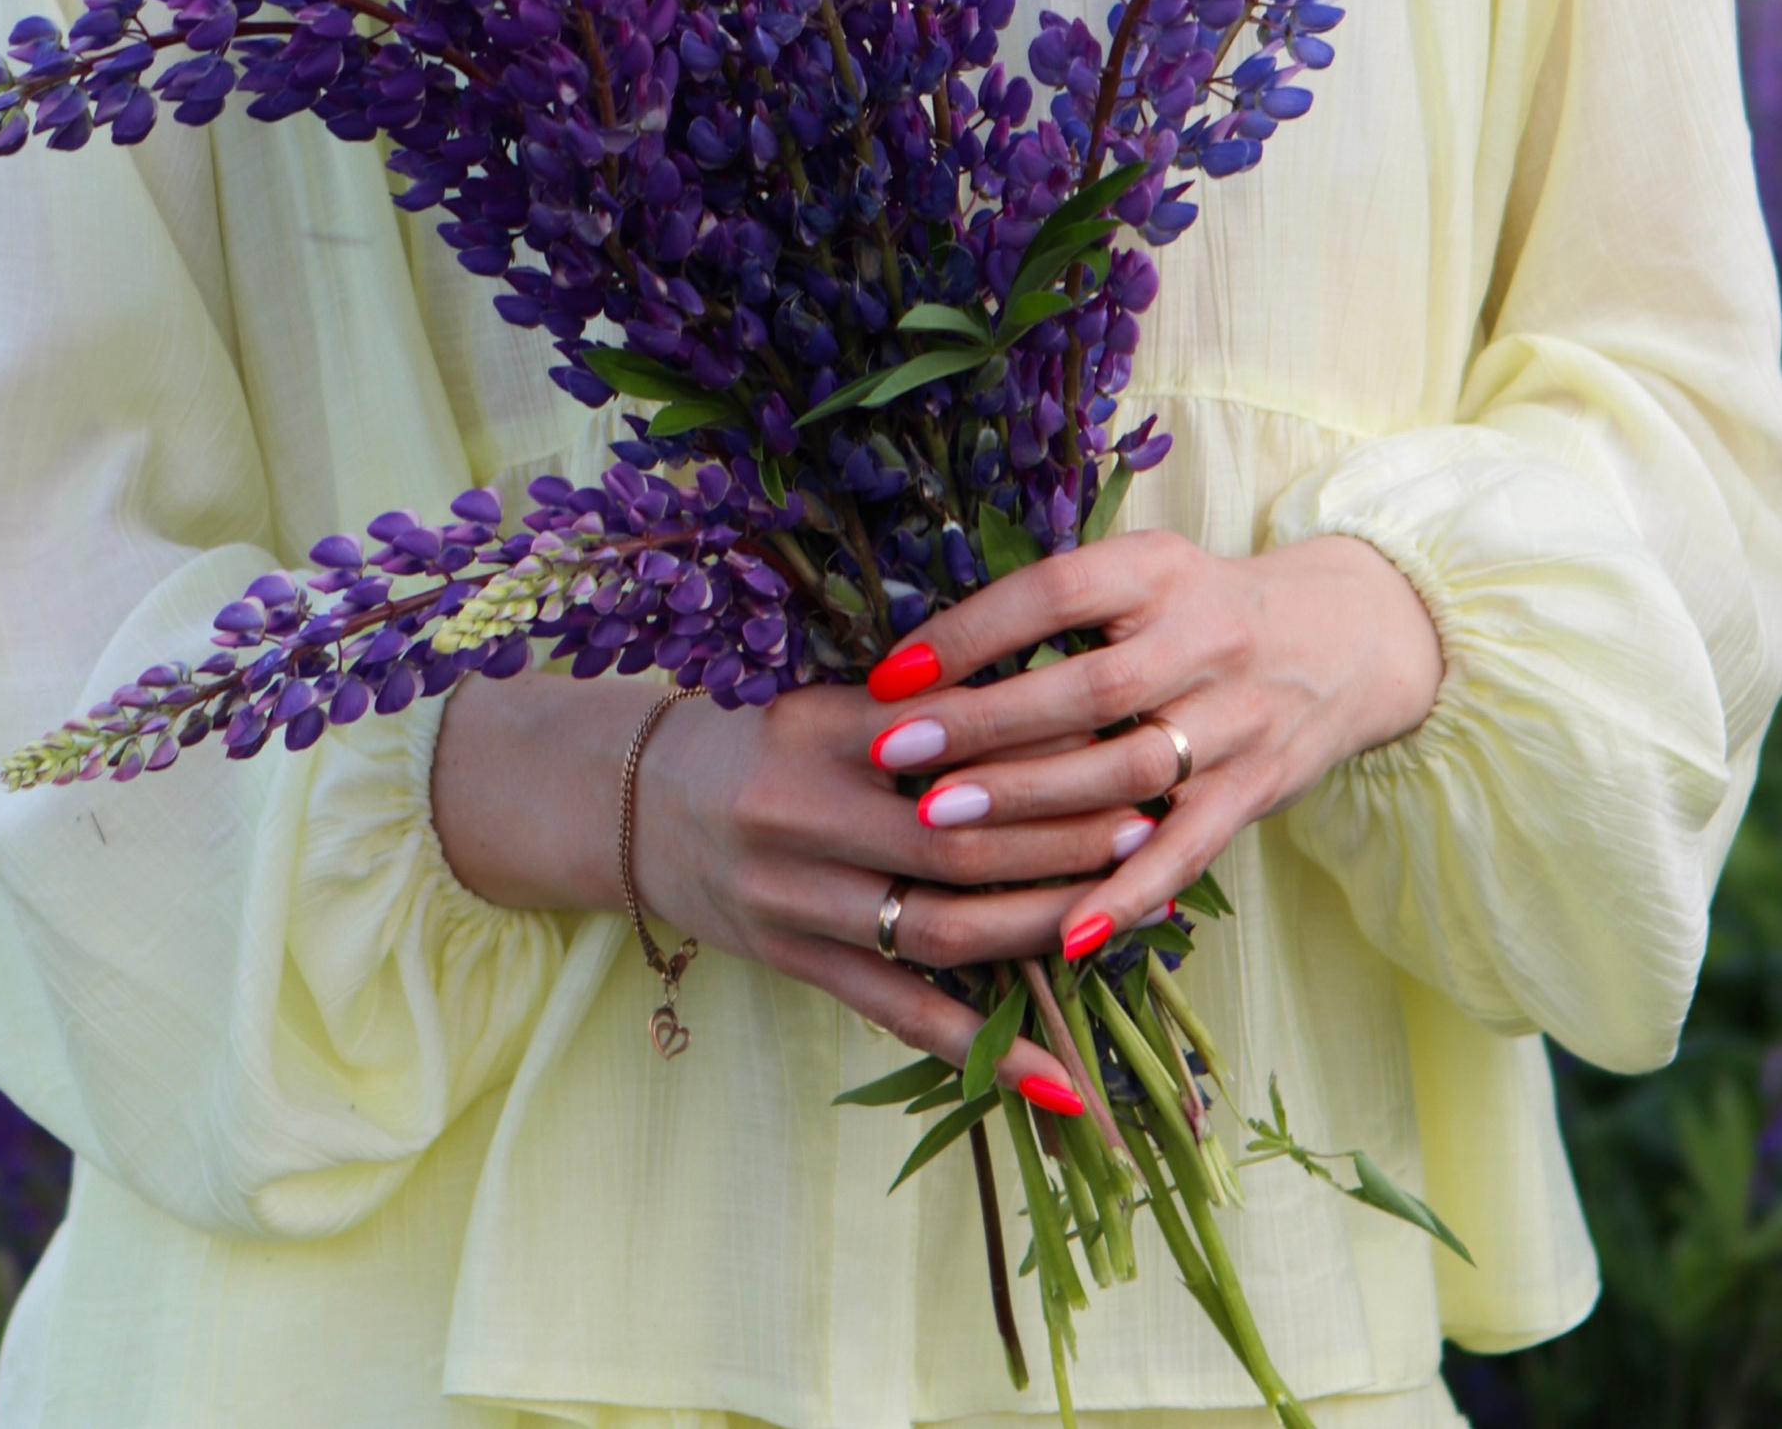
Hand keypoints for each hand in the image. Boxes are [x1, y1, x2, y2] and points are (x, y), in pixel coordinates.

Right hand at [429, 657, 1134, 1102]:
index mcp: (814, 730)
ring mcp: (791, 902)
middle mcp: (796, 817)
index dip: (1036, 749)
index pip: (945, 740)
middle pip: (953, 842)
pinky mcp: (792, 965)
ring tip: (1117, 916)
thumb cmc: (758, 738)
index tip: (1117, 742)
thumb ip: (920, 706)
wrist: (638, 804)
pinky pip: (895, 1012)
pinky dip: (977, 1047)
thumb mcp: (825, 701)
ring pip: (937, 929)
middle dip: (1058, 839)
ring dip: (1036, 928)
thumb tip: (1057, 702)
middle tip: (1143, 827)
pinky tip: (1053, 1079)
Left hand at [858, 529, 1443, 957]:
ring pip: (1128, 770)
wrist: (1345, 637)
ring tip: (937, 826)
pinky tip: (1063, 933)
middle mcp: (1205, 639)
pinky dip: (1126, 896)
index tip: (892, 674)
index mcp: (1160, 570)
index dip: (972, 631)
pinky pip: (1187, 850)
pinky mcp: (1257, 791)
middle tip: (893, 757)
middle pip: (1089, 687)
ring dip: (1030, 802)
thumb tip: (923, 655)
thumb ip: (1056, 605)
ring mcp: (1236, 720)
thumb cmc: (1201, 608)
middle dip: (984, 725)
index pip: (1057, 591)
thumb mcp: (1141, 572)